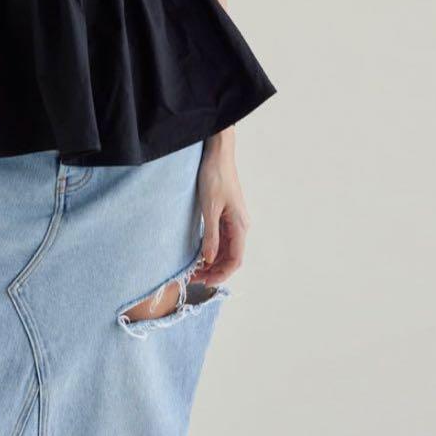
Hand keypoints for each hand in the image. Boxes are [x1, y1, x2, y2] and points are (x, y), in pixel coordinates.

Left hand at [193, 145, 250, 286]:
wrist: (218, 153)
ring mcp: (234, 220)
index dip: (221, 274)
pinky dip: (213, 248)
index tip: (205, 282)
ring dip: (213, 261)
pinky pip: (222, 237)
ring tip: (196, 269)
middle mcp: (240, 225)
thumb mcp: (209, 208)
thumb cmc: (215, 176)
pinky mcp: (226, 214)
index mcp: (240, 225)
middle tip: (194, 278)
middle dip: (215, 270)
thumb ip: (211, 236)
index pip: (235, 260)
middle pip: (231, 256)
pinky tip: (201, 253)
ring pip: (226, 248)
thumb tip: (210, 260)